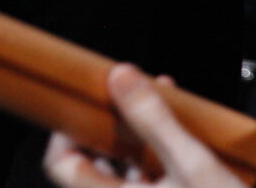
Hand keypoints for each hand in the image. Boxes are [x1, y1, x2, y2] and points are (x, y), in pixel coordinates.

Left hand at [42, 64, 248, 187]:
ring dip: (139, 137)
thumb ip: (154, 120)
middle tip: (132, 96)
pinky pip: (150, 181)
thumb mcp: (194, 164)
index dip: (66, 130)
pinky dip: (158, 156)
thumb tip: (121, 78)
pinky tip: (180, 134)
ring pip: (126, 172)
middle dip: (115, 124)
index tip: (86, 103)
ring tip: (162, 106)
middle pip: (95, 163)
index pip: (61, 164)